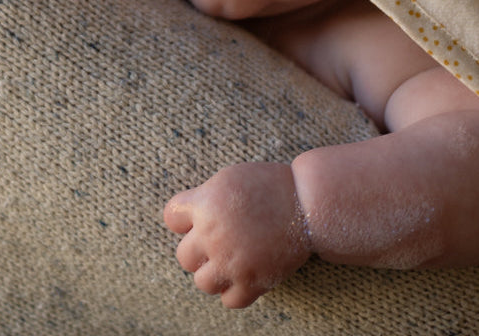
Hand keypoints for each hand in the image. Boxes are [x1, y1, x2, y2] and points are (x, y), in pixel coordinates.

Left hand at [163, 162, 311, 307]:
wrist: (307, 203)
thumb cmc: (269, 185)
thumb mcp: (229, 178)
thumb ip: (204, 199)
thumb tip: (186, 222)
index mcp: (205, 204)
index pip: (171, 217)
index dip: (184, 217)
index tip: (200, 216)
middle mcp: (212, 235)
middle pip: (184, 256)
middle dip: (199, 249)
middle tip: (220, 240)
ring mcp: (231, 262)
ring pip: (202, 282)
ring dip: (213, 272)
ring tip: (230, 260)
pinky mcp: (252, 282)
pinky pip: (229, 300)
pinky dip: (234, 291)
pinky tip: (243, 274)